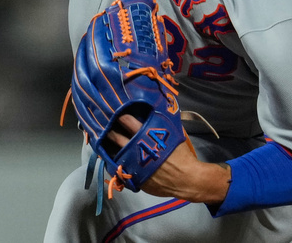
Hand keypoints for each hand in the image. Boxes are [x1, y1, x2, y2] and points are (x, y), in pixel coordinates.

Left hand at [106, 114, 230, 203]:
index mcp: (146, 136)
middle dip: (109, 130)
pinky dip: (115, 164)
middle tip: (104, 126)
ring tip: (104, 142)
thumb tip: (156, 112)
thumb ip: (162, 124)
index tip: (114, 111)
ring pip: (113, 154)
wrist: (187, 180)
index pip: (127, 120)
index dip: (120, 115)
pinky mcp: (133, 178)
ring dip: (109, 148)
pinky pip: (119, 170)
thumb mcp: (174, 134)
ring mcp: (133, 166)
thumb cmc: (182, 155)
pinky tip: (112, 160)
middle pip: (116, 137)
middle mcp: (136, 150)